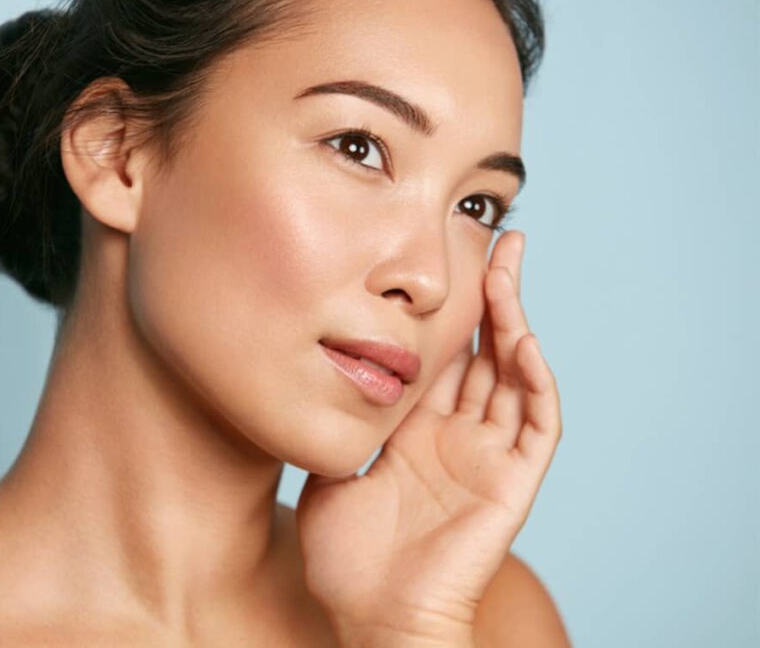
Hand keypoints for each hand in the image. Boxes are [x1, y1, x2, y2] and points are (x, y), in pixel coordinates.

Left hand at [296, 230, 561, 645]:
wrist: (373, 618)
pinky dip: (534, 376)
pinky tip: (521, 335)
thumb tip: (311, 370)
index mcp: (416, 432)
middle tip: (493, 237)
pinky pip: (536, 419)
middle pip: (483, 351)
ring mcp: (489, 455)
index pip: (441, 356)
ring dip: (516, 319)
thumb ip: (338, 422)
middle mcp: (457, 435)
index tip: (441, 260)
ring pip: (514, 373)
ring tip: (509, 263)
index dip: (446, 310)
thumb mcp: (333, 469)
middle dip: (491, 295)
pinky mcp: (513, 480)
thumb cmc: (348, 559)